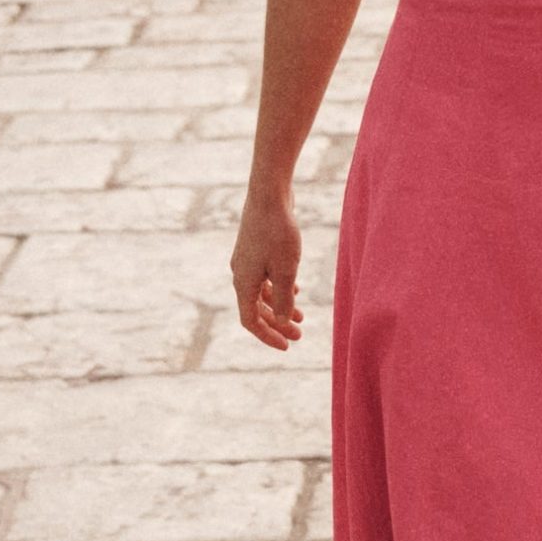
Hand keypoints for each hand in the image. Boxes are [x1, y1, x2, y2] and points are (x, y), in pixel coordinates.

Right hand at [232, 185, 304, 349]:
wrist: (269, 194)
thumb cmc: (278, 232)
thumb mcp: (286, 270)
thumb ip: (282, 300)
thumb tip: (280, 322)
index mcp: (243, 282)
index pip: (250, 320)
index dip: (267, 336)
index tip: (287, 346)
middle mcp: (240, 274)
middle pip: (256, 309)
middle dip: (277, 324)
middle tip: (299, 335)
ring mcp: (247, 261)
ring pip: (261, 293)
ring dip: (279, 307)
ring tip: (301, 316)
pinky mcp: (256, 249)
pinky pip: (264, 278)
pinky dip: (278, 288)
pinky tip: (295, 290)